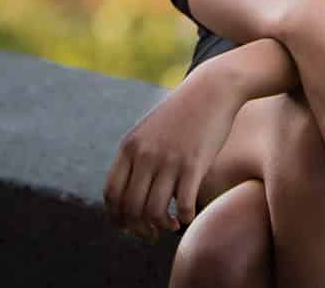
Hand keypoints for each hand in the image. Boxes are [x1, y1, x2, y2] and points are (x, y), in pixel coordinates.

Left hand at [102, 65, 243, 243]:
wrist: (212, 89)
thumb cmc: (183, 113)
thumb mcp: (150, 130)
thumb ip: (137, 156)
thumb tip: (130, 191)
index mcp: (130, 147)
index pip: (112, 194)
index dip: (116, 217)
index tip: (127, 227)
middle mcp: (145, 155)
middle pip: (131, 208)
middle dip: (138, 229)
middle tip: (150, 234)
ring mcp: (169, 160)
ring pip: (155, 212)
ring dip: (161, 227)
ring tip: (170, 226)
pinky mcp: (194, 164)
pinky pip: (183, 205)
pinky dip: (184, 218)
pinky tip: (188, 216)